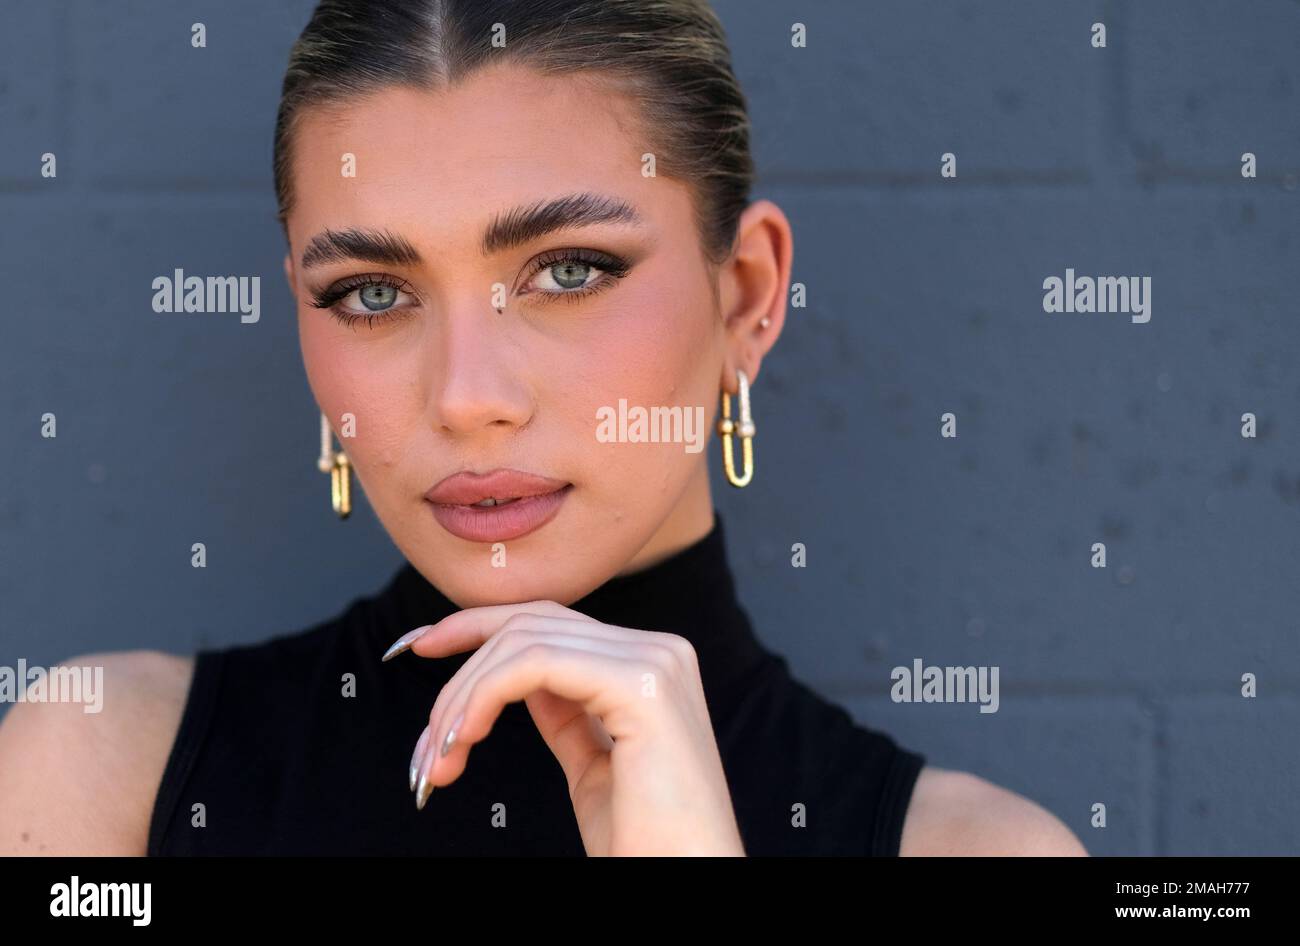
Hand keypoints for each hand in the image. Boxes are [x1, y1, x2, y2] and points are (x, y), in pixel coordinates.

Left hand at [384, 600, 746, 855]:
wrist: (688, 886)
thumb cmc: (647, 846)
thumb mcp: (593, 765)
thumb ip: (566, 712)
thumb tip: (516, 678)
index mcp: (652, 664)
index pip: (550, 622)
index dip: (476, 627)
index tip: (419, 647)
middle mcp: (660, 650)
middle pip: (531, 623)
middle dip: (459, 674)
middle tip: (424, 747)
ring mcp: (655, 661)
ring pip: (524, 642)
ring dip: (463, 698)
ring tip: (439, 760)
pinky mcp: (642, 684)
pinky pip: (537, 664)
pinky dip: (484, 696)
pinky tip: (463, 739)